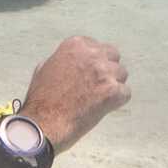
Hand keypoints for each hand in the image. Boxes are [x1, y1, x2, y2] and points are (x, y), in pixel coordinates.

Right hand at [19, 36, 130, 151]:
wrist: (45, 122)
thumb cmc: (41, 99)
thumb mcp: (45, 68)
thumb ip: (62, 60)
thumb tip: (69, 63)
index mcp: (75, 45)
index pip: (97, 46)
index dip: (95, 61)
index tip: (89, 72)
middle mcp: (92, 54)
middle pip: (113, 57)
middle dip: (108, 69)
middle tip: (98, 85)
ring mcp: (104, 72)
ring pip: (122, 74)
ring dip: (113, 85)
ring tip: (99, 98)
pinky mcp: (112, 91)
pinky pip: (125, 93)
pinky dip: (117, 101)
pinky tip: (104, 108)